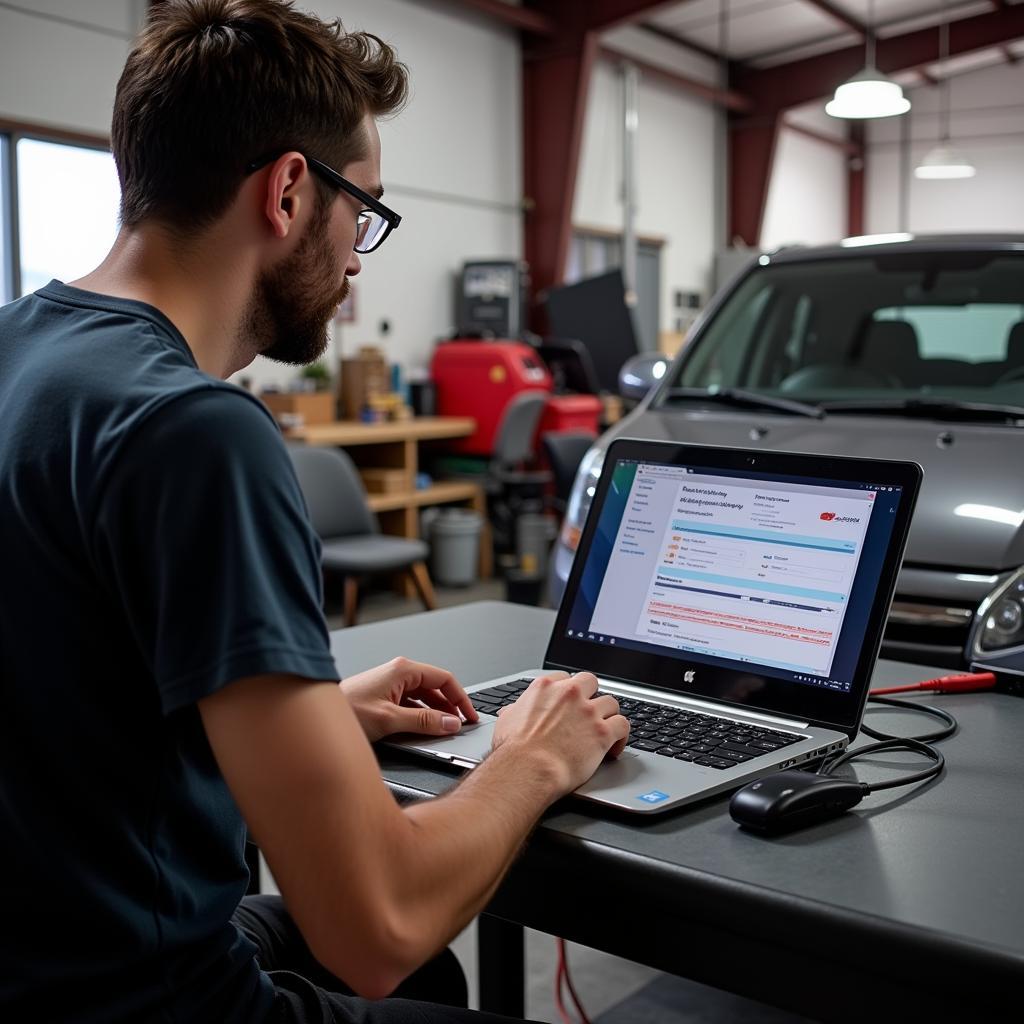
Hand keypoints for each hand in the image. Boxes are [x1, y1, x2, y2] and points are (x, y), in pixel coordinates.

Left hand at [340, 657, 478, 742]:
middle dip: (450, 706)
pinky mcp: (384, 696)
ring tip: (445, 730)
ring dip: (436, 713)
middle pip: (435, 687)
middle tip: (461, 725)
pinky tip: (424, 729)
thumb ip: (423, 722)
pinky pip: (412, 703)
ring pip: (424, 697)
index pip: (444, 678)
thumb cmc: (347, 710)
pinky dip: (422, 716)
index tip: (469, 716)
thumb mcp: (390, 719)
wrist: (317, 719)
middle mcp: (398, 673)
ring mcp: (391, 684)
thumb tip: (450, 723)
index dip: (460, 698)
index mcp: (403, 670)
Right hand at [490, 672, 629, 794]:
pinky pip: (623, 725)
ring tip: (606, 729)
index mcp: (546, 688)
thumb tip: (511, 712)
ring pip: (611, 703)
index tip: (572, 701)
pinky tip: (615, 746)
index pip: (566, 678)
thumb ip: (515, 711)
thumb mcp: (507, 721)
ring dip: (609, 716)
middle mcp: (569, 694)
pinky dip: (622, 736)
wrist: (528, 769)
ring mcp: (588, 712)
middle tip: (590, 711)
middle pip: (591, 682)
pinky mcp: (603, 732)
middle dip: (592, 695)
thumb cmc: (514, 750)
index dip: (571, 691)